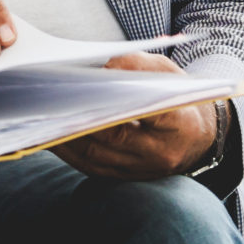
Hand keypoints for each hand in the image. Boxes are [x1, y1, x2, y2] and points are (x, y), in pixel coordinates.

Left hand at [50, 53, 217, 179]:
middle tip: (57, 97)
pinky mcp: (126, 178)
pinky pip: (91, 167)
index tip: (96, 81)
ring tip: (46, 114)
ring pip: (99, 155)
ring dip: (69, 135)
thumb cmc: (179, 100)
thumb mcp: (169, 74)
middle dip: (85, 116)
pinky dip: (69, 151)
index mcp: (181, 123)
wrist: (197, 139)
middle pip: (117, 136)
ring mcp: (143, 170)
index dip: (124, 98)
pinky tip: (51, 133)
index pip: (154, 112)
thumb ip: (140, 64)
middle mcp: (162, 153)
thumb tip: (105, 65)